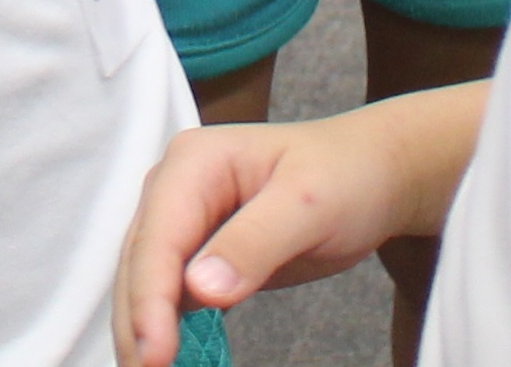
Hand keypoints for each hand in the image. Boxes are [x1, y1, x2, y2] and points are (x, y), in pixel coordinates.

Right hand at [111, 102, 463, 366]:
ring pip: (147, 284)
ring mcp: (184, 221)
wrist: (371, 176)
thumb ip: (255, 242)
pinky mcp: (197, 253)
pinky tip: (166, 358)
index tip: (154, 355)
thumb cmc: (345, 176)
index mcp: (194, 163)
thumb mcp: (309, 204)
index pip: (158, 239)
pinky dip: (164, 329)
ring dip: (143, 332)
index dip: (150, 300)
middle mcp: (175, 188)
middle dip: (139, 326)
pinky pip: (170, 296)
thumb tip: (201, 290)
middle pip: (140, 265)